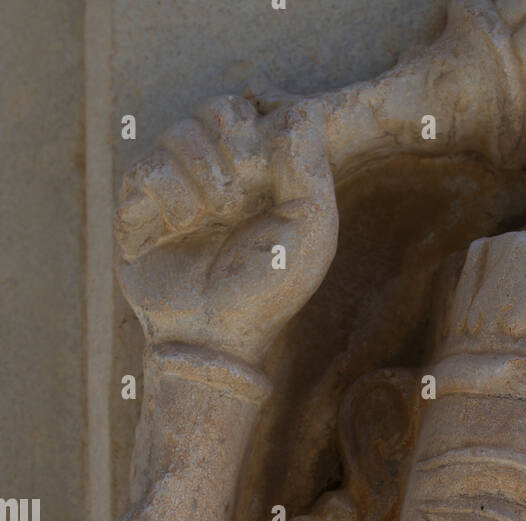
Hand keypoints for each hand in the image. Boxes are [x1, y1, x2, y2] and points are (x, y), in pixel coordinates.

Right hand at [114, 96, 336, 364]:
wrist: (216, 336)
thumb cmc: (268, 289)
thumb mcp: (311, 231)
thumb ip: (311, 169)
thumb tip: (296, 112)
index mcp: (262, 169)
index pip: (258, 105)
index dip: (265, 117)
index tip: (271, 156)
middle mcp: (218, 168)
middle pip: (219, 107)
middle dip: (235, 147)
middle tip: (243, 195)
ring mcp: (177, 183)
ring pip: (181, 132)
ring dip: (205, 177)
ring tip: (214, 219)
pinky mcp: (139, 204)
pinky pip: (148, 168)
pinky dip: (171, 197)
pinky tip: (182, 227)